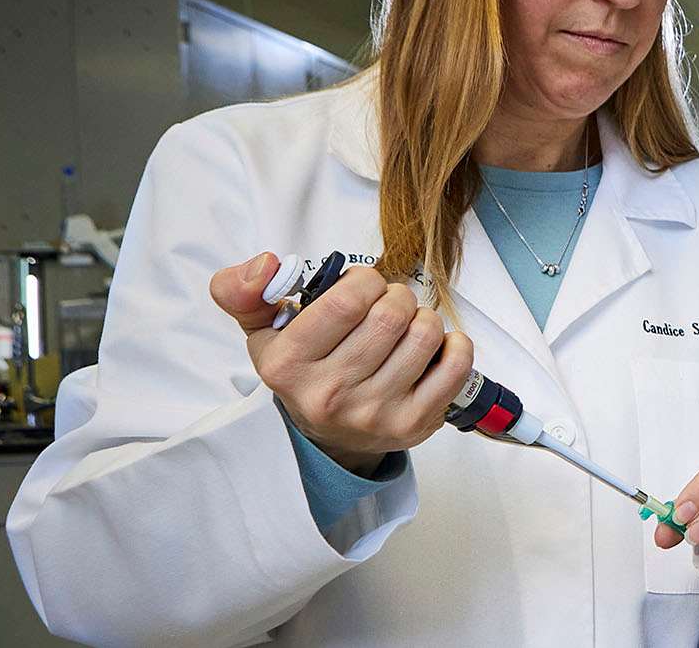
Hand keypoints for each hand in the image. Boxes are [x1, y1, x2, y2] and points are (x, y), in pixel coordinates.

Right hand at [209, 252, 473, 475]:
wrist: (329, 434)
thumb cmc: (305, 370)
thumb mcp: (262, 331)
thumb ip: (243, 291)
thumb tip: (265, 264)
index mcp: (288, 365)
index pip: (346, 301)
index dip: (365, 281)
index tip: (363, 287)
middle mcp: (329, 394)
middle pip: (391, 315)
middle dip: (396, 296)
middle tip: (388, 305)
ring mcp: (374, 413)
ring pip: (424, 334)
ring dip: (424, 317)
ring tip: (406, 326)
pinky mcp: (414, 423)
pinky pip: (455, 365)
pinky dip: (454, 343)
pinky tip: (434, 346)